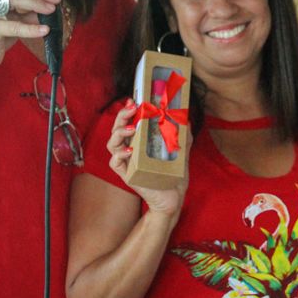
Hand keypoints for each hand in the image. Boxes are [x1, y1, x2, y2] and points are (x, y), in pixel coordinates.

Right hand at [106, 101, 187, 217]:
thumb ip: (183, 137)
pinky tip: (130, 149)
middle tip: (132, 107)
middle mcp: (130, 151)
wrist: (174, 199)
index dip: (128, 110)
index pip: (129, 123)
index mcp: (140, 143)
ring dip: (119, 132)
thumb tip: (186, 119)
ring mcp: (127, 163)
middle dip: (121, 116)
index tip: (133, 99)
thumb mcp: (182, 153)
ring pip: (112, 144)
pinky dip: (120, 155)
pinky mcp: (127, 176)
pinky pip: (115, 163)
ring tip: (131, 127)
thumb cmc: (174, 176)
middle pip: (117, 129)